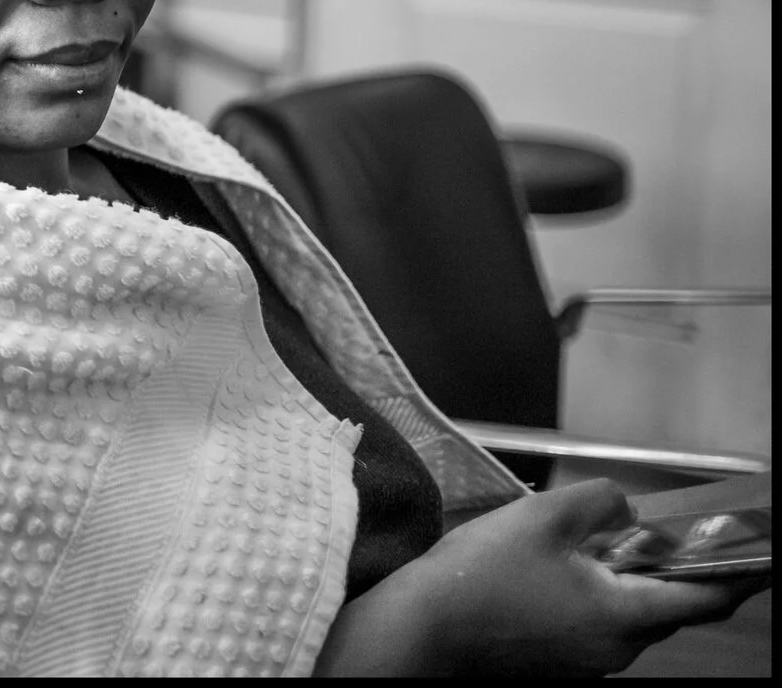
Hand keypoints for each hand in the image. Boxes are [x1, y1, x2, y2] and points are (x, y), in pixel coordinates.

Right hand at [391, 480, 762, 676]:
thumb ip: (598, 501)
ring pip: (626, 619)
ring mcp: (585, 665)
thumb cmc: (480, 575)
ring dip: (627, 586)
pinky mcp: (557, 667)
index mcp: (623, 615)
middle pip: (665, 610)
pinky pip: (594, 631)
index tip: (763, 560)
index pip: (706, 599)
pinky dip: (596, 602)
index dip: (741, 577)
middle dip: (672, 574)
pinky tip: (558, 577)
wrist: (422, 632)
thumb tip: (624, 511)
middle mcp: (616, 651)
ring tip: (597, 550)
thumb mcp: (543, 517)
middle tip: (666, 538)